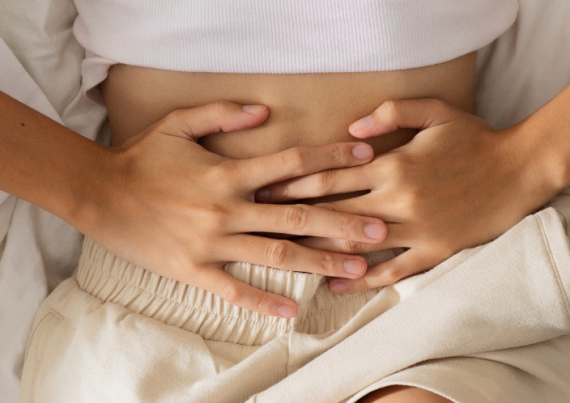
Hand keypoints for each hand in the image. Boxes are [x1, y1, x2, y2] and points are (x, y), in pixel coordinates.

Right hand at [81, 101, 386, 317]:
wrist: (99, 193)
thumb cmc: (142, 158)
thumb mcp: (178, 123)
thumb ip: (222, 114)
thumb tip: (265, 112)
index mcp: (228, 172)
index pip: (292, 163)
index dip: (331, 156)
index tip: (365, 156)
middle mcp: (227, 207)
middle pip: (297, 215)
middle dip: (342, 221)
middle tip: (381, 229)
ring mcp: (212, 242)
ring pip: (276, 253)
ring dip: (319, 261)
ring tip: (357, 269)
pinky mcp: (194, 269)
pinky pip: (234, 290)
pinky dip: (264, 302)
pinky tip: (293, 310)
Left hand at [256, 99, 554, 293]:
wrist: (518, 172)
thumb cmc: (473, 138)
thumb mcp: (435, 112)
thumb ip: (391, 112)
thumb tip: (350, 127)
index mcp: (392, 165)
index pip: (329, 177)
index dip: (292, 184)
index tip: (263, 189)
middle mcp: (396, 200)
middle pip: (331, 213)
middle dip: (291, 218)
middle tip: (259, 224)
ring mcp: (414, 230)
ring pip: (354, 245)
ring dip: (316, 252)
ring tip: (283, 257)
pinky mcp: (432, 252)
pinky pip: (390, 271)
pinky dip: (360, 280)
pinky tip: (334, 285)